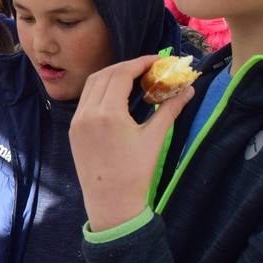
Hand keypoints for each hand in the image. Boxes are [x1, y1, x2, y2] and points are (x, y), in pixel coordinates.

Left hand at [70, 55, 194, 232]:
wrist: (111, 203)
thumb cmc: (135, 172)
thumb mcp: (155, 138)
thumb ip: (170, 108)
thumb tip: (188, 89)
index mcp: (107, 113)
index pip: (121, 74)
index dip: (140, 62)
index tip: (158, 60)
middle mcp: (87, 113)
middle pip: (105, 74)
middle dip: (127, 66)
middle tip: (149, 68)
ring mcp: (77, 121)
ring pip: (92, 85)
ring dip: (112, 76)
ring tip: (135, 78)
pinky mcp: (74, 130)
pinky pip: (86, 100)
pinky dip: (101, 90)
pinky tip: (118, 95)